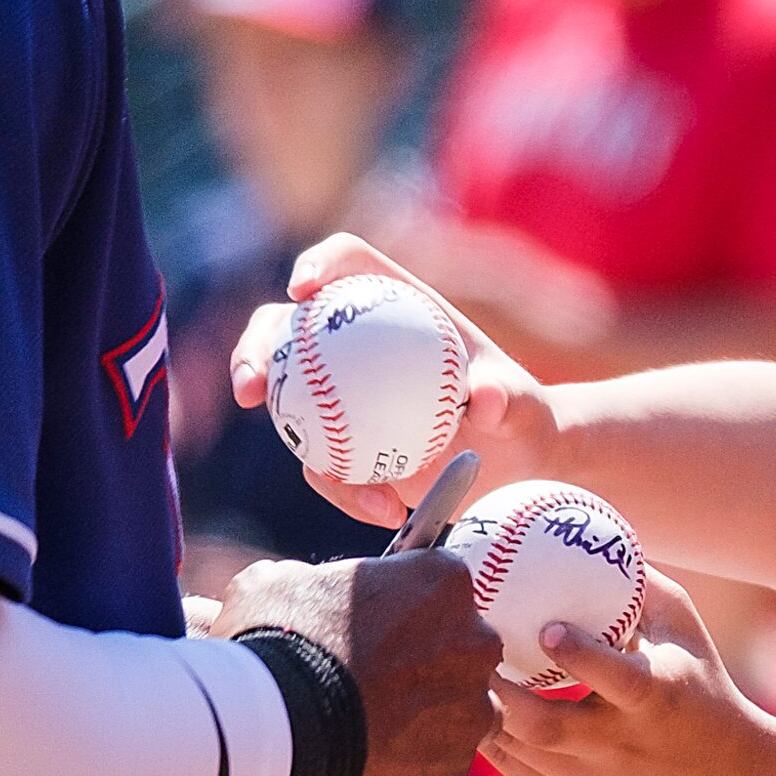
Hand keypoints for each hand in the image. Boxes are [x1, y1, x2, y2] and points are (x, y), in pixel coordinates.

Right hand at [210, 552, 499, 775]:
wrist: (269, 732)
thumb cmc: (276, 644)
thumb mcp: (278, 584)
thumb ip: (313, 582)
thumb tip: (302, 589)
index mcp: (442, 582)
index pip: (437, 590)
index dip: (401, 612)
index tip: (370, 631)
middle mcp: (474, 642)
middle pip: (458, 651)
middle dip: (422, 666)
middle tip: (368, 684)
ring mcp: (470, 709)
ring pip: (457, 712)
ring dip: (424, 719)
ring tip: (366, 732)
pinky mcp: (453, 768)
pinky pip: (438, 764)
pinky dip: (409, 767)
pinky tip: (366, 766)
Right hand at [227, 234, 553, 526]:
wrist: (517, 464)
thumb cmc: (522, 414)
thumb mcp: (524, 404)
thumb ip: (509, 397)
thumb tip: (486, 398)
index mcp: (398, 305)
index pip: (349, 264)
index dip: (318, 264)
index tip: (304, 290)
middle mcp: (360, 343)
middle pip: (287, 326)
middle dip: (255, 346)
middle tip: (251, 387)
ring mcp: (343, 394)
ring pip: (288, 401)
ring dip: (292, 438)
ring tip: (323, 473)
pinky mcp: (342, 444)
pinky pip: (325, 465)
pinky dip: (347, 489)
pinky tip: (386, 510)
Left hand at [479, 572, 768, 775]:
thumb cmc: (699, 683)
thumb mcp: (682, 629)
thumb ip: (640, 585)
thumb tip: (591, 530)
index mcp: (657, 699)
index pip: (615, 679)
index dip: (579, 656)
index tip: (547, 627)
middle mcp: (623, 746)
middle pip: (549, 727)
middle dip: (501, 691)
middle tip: (467, 648)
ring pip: (523, 752)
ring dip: (485, 713)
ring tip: (455, 674)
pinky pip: (518, 773)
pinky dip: (492, 739)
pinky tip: (471, 705)